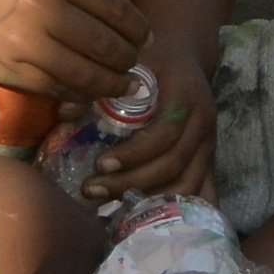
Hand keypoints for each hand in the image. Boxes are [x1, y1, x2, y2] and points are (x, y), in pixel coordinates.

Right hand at [0, 0, 147, 105]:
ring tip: (124, 86)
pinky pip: (55, 86)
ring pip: (84, 72)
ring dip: (111, 83)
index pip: (113, 7)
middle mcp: (41, 6)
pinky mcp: (9, 67)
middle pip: (103, 42)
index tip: (147, 38)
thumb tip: (127, 25)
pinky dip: (79, 93)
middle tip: (136, 64)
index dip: (137, 27)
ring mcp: (24, 41)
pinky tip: (90, 93)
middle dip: (128, 58)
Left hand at [80, 38, 217, 201]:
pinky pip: (199, 192)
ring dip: (149, 200)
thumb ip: (101, 86)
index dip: (133, 154)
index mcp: (187, 96)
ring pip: (188, 184)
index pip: (165, 134)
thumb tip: (64, 113)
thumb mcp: (130, 62)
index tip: (100, 164)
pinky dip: (175, 207)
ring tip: (110, 205)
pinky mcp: (207, 159)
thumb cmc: (153, 60)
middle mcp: (204, 123)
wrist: (184, 56)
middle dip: (131, 182)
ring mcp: (209, 144)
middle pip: (174, 164)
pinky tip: (146, 217)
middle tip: (91, 189)